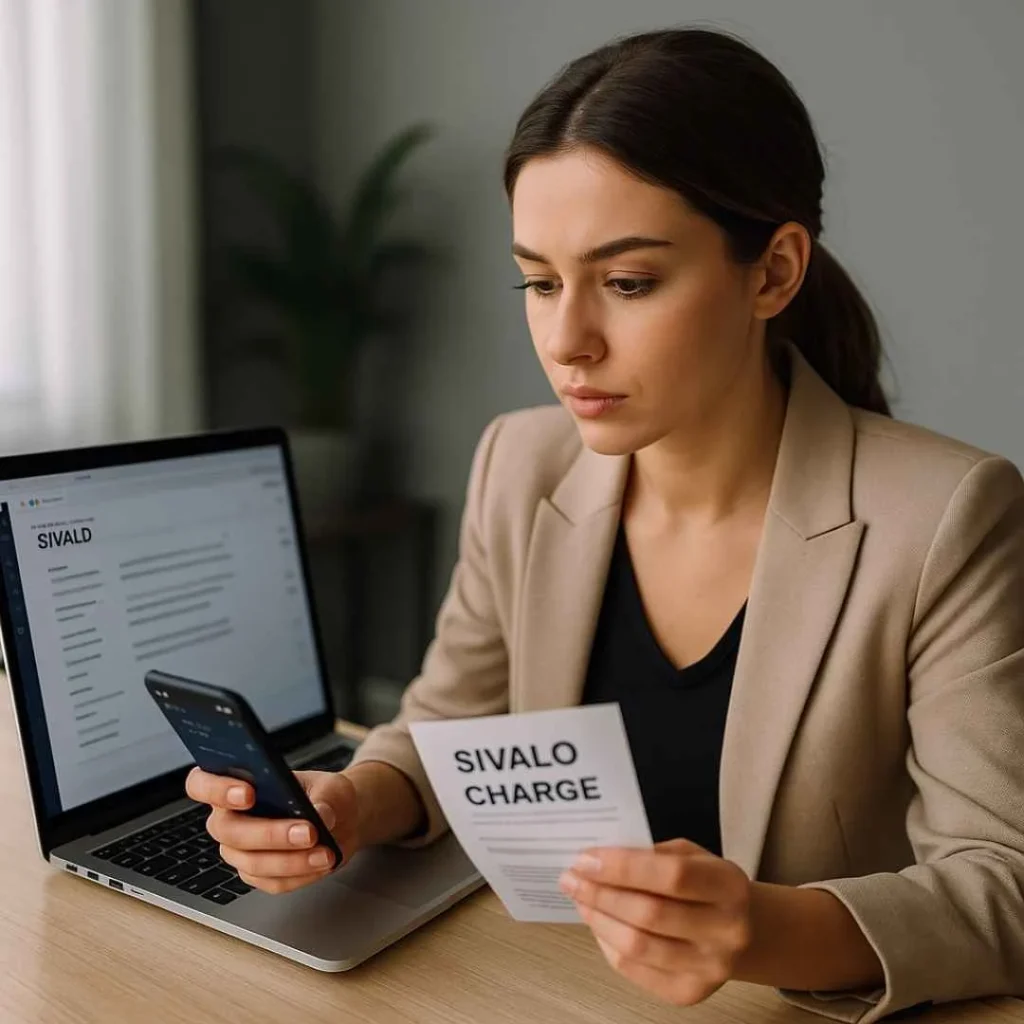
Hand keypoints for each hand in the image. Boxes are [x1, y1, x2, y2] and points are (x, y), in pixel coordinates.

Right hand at [185, 767, 360, 894]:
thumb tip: (320, 816)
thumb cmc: (327, 795)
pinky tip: (322, 862)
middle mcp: (230, 819)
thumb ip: (325, 798)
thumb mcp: (332, 786)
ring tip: (325, 852)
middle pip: (227, 830)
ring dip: (291, 860)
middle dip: (269, 833)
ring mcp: (240, 851)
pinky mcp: (257, 875)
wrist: (343, 819)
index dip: (216, 789)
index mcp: (236, 784)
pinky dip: (300, 874)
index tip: (247, 793)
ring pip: (252, 862)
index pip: (201, 783)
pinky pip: (272, 882)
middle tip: (308, 831)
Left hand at [559, 838, 752, 1005]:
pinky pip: (634, 969)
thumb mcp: (693, 855)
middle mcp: (726, 931)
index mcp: (730, 886)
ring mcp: (709, 968)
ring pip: (637, 946)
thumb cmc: (708, 885)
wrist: (746, 932)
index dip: (624, 867)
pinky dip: (607, 944)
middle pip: (650, 914)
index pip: (672, 876)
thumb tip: (599, 859)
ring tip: (580, 899)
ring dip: (598, 919)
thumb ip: (652, 854)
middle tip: (571, 878)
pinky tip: (598, 923)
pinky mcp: (689, 993)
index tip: (586, 858)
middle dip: (601, 893)